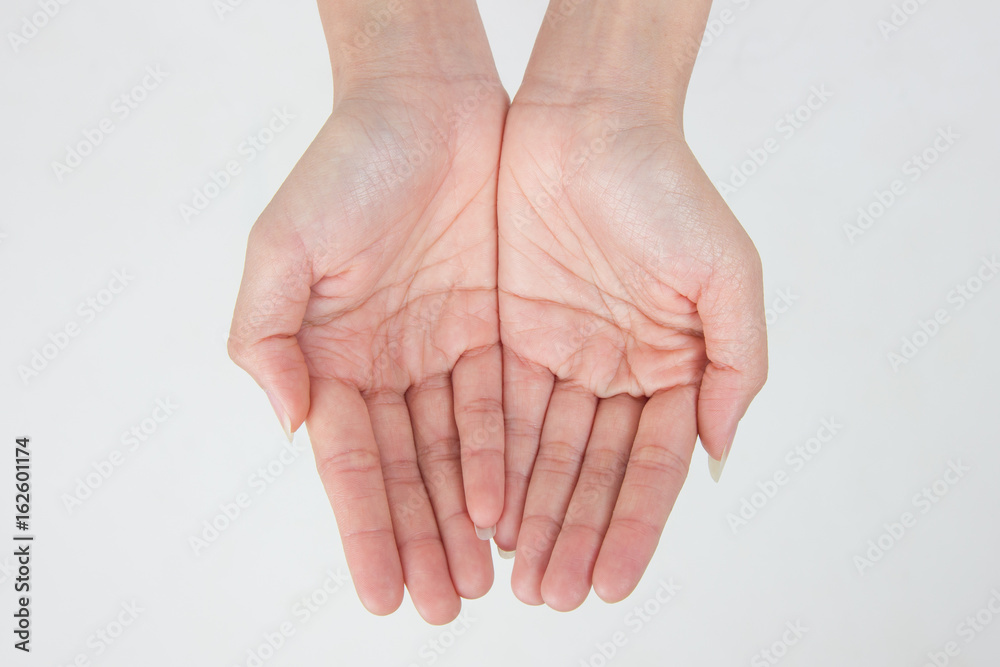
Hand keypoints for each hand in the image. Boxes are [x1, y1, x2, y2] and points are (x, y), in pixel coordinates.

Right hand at [228, 55, 508, 621]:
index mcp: (333, 355)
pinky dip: (508, 460)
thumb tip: (288, 424)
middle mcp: (388, 364)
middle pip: (409, 472)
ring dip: (467, 518)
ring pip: (459, 452)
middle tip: (445, 607)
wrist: (429, 103)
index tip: (380, 594)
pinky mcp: (497, 329)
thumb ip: (266, 338)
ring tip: (488, 580)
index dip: (366, 530)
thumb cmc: (348, 165)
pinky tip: (514, 510)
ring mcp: (444, 350)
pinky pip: (505, 406)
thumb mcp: (282, 246)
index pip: (352, 464)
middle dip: (424, 541)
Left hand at [494, 54, 766, 608]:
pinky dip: (491, 462)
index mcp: (669, 365)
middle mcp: (613, 370)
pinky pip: (495, 410)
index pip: (651, 466)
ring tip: (517, 578)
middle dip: (573, 535)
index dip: (632, 527)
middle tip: (554, 599)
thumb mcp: (725, 275)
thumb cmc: (664, 185)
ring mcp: (557, 355)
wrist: (585, 118)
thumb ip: (734, 368)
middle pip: (591, 472)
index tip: (613, 585)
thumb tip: (719, 457)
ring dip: (531, 515)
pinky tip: (483, 513)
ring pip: (541, 453)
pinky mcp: (504, 333)